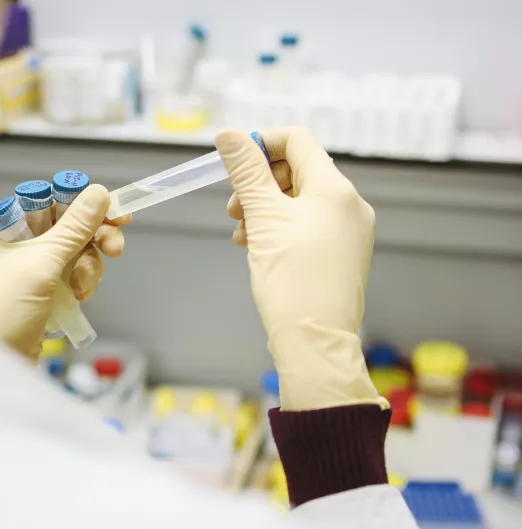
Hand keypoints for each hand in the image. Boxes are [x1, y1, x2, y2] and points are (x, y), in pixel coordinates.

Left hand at [0, 185, 130, 358]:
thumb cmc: (6, 308)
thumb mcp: (42, 264)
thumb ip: (74, 228)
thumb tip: (100, 190)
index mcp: (11, 226)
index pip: (55, 200)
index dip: (86, 204)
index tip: (117, 214)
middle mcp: (24, 242)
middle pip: (73, 226)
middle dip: (96, 238)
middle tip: (116, 250)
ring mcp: (37, 267)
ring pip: (81, 251)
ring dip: (90, 267)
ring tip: (82, 289)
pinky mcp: (49, 289)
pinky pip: (78, 273)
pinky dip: (85, 283)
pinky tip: (79, 298)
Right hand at [216, 127, 386, 410]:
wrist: (316, 344)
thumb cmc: (291, 281)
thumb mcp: (263, 219)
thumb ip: (246, 172)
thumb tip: (229, 134)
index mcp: (334, 189)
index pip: (297, 140)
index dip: (261, 143)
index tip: (233, 164)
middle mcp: (349, 205)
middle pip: (297, 170)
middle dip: (259, 183)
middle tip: (234, 209)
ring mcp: (350, 231)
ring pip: (300, 200)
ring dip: (266, 208)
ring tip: (242, 234)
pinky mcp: (343, 253)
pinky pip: (309, 225)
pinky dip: (281, 228)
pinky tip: (259, 247)